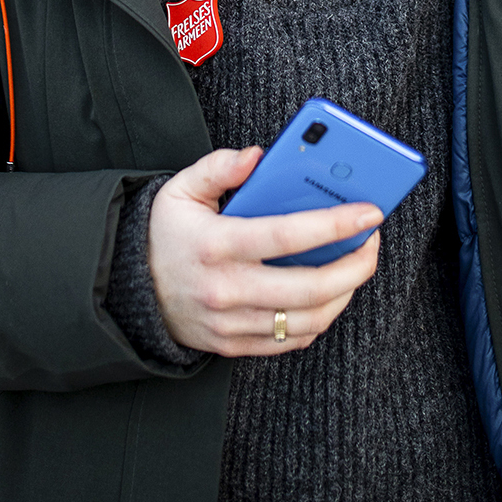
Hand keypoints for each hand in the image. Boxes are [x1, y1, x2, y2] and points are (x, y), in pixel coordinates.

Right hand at [147, 146, 381, 356]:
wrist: (128, 288)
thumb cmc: (166, 232)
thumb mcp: (181, 188)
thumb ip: (219, 166)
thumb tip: (258, 155)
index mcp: (216, 245)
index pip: (287, 236)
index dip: (335, 225)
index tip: (370, 213)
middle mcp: (226, 290)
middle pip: (309, 288)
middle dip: (355, 265)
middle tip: (373, 242)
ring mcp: (231, 324)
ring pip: (307, 320)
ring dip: (344, 294)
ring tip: (356, 265)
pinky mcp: (234, 345)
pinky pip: (291, 340)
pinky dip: (320, 319)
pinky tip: (330, 292)